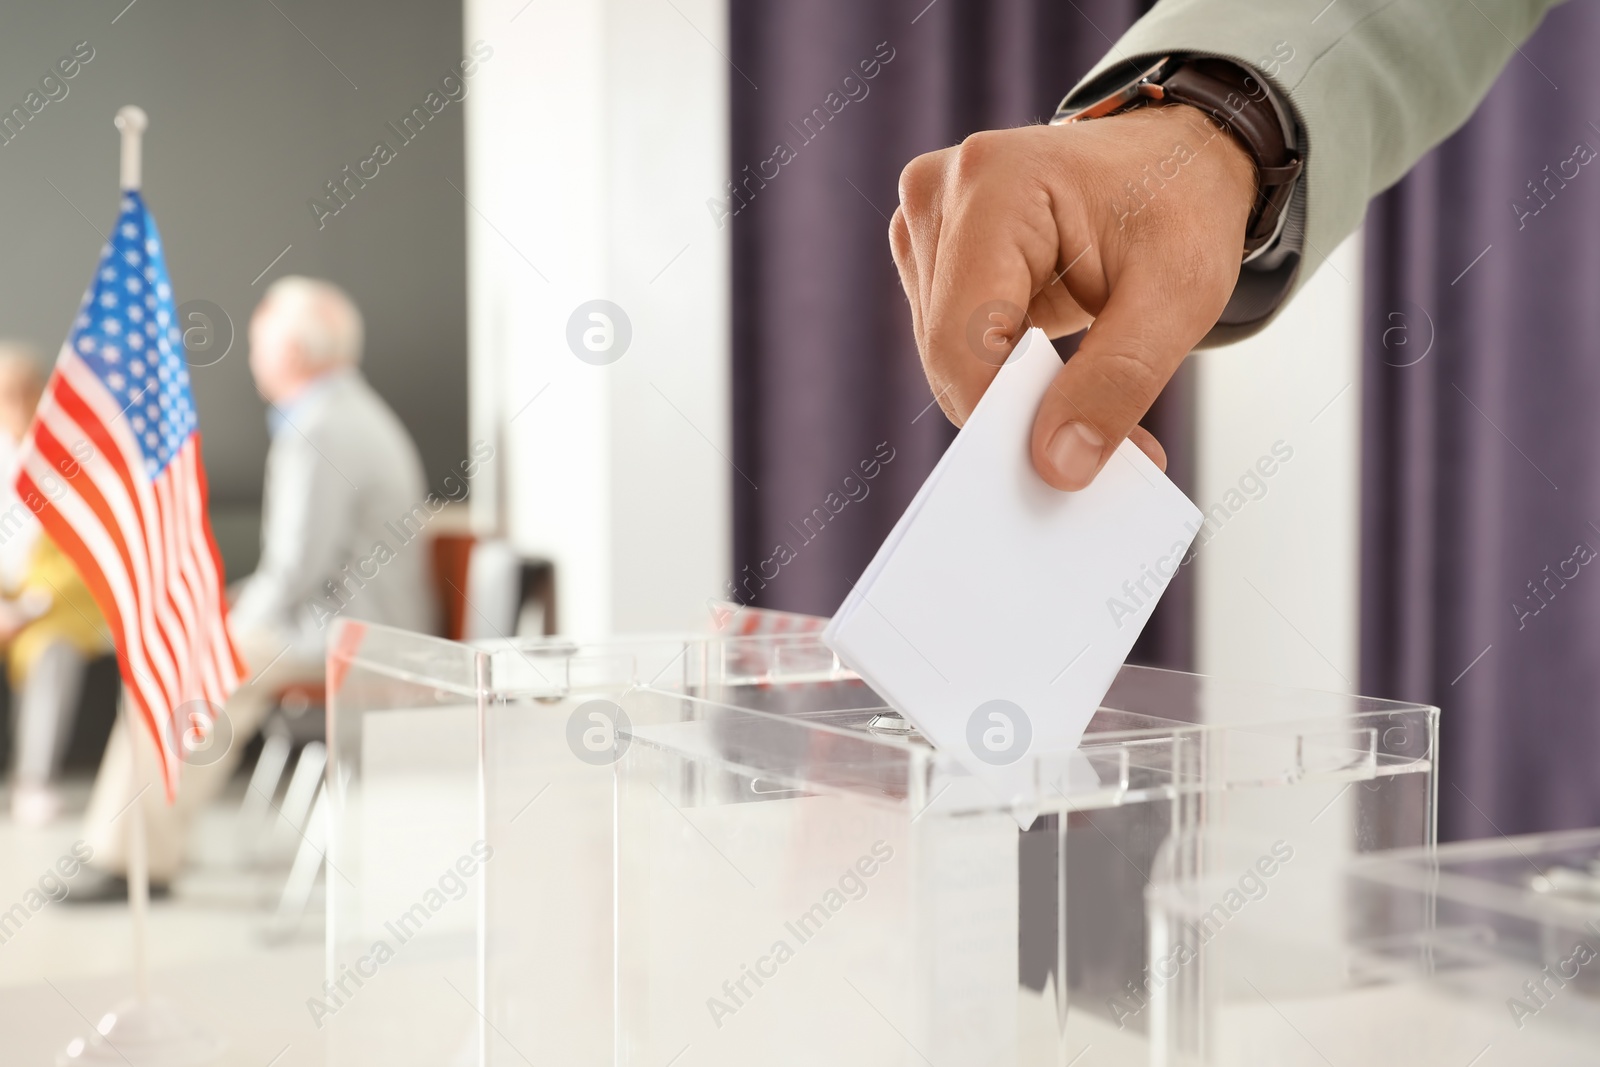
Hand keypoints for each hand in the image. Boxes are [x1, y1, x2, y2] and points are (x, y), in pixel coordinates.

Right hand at [890, 104, 1257, 489]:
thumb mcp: (1179, 298)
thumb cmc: (1179, 208)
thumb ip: (1118, 383)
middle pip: (945, 352)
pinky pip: (947, 341)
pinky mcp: (927, 248)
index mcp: (996, 183)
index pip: (962, 339)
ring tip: (1077, 382)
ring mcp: (924, 218)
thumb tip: (1057, 466)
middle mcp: (940, 192)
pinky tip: (1046, 361)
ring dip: (1006, 392)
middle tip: (1094, 440)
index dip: (1004, 417)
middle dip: (1012, 411)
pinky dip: (996, 371)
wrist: (1173, 160)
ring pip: (942, 355)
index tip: (1066, 467)